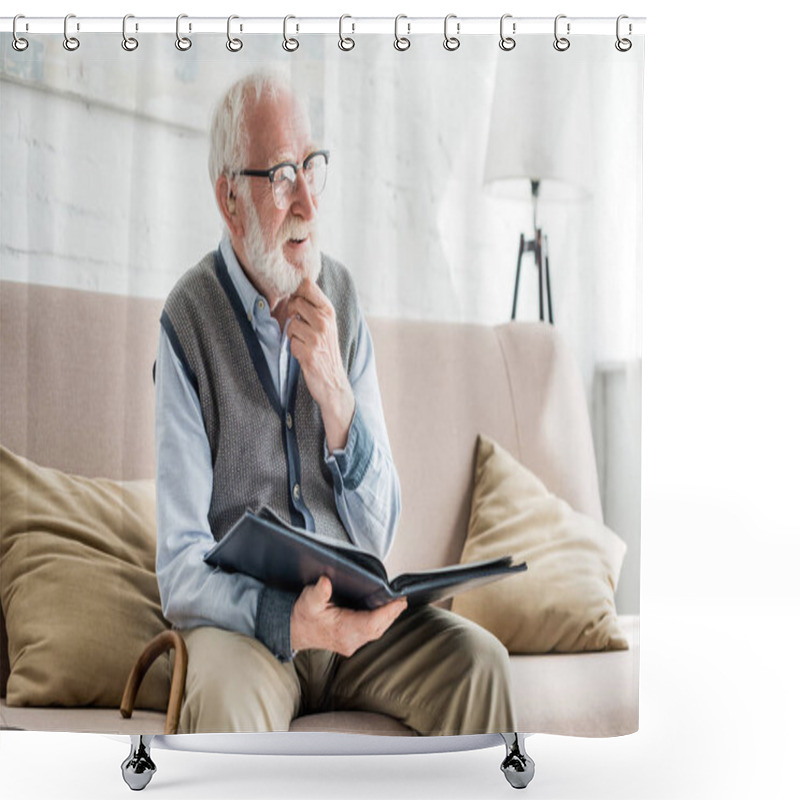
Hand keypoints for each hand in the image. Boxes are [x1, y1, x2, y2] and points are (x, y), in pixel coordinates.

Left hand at [285, 279, 354, 450]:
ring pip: (291, 324)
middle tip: (302, 328)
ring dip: (293, 335)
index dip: (297, 290)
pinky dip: (294, 349)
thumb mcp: (327, 324)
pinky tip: (305, 355)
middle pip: (295, 302)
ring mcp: (316, 337)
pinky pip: (291, 342)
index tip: (298, 301)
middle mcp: (324, 321)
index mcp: (329, 311)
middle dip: (293, 314)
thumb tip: (296, 289)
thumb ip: (315, 307)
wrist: (333, 380)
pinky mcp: (308, 352)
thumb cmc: (327, 350)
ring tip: (305, 344)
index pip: (308, 285)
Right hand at [290, 576, 406, 656]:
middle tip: (403, 599)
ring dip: (388, 617)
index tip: (399, 601)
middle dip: (392, 613)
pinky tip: (386, 611)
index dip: (387, 612)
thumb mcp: (308, 600)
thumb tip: (326, 582)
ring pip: (377, 631)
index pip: (371, 623)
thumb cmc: (302, 615)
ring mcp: (352, 643)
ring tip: (398, 603)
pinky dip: (381, 621)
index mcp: (341, 630)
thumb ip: (318, 592)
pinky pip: (372, 632)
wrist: (295, 630)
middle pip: (378, 628)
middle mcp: (350, 640)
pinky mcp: (352, 641)